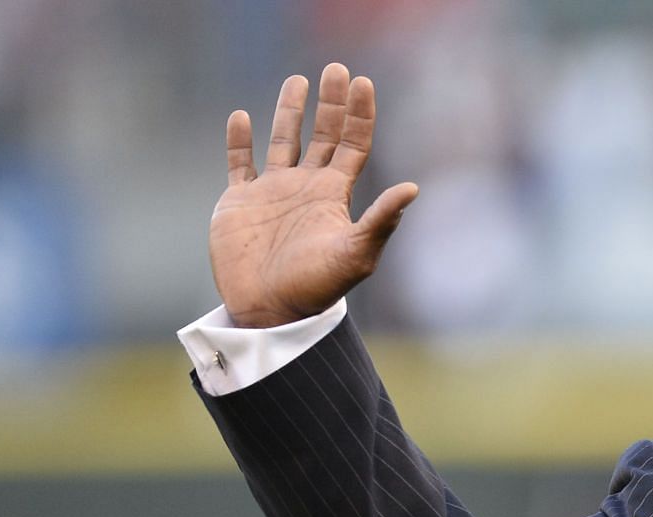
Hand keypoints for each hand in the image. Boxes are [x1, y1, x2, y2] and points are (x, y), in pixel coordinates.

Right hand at [208, 63, 418, 327]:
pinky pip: (239, 164)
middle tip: (337, 69)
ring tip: (298, 80)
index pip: (352, 145)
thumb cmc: (316, 288)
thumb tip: (413, 188)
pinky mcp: (239, 203)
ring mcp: (272, 193)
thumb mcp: (355, 254)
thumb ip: (381, 221)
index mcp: (334, 196)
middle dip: (331, 103)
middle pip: (323, 135)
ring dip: (290, 112)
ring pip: (283, 141)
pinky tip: (241, 116)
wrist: (269, 311)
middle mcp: (306, 188)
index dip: (359, 114)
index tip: (363, 82)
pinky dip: (238, 141)